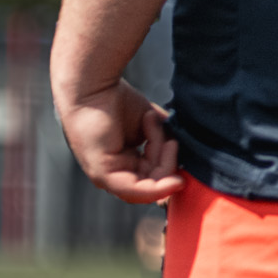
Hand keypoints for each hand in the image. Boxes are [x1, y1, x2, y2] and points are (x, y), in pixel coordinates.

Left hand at [59, 81, 183, 203]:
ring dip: (164, 162)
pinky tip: (173, 180)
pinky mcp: (102, 174)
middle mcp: (113, 174)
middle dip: (168, 162)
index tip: (182, 151)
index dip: (171, 169)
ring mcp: (105, 177)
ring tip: (156, 131)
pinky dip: (157, 188)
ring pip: (148, 185)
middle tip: (172, 140)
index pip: (153, 179)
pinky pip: (134, 190)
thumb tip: (185, 151)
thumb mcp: (150, 123)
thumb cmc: (116, 100)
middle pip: (153, 183)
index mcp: (123, 163)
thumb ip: (165, 138)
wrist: (92, 87)